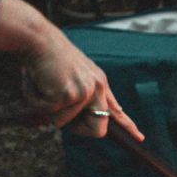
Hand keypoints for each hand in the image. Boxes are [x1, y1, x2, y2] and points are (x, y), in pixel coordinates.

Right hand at [0, 0, 142, 140]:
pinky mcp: (69, 94)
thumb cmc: (49, 57)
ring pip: (62, 122)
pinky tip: (38, 81)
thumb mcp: (73, 74)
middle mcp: (97, 88)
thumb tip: (81, 116)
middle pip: (98, 129)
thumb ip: (84, 95)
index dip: (128, 126)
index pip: (116, 110)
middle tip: (61, 110)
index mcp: (99, 83)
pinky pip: (49, 112)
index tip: (140, 137)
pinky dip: (36, 99)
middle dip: (78, 130)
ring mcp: (85, 91)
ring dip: (46, 107)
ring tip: (43, 84)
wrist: (38, 38)